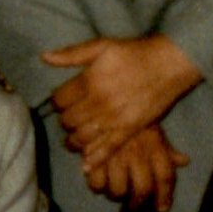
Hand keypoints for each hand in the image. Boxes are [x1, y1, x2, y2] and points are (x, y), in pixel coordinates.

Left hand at [43, 36, 202, 167]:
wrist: (168, 64)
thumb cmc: (134, 53)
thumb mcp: (102, 46)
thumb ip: (71, 54)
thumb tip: (44, 57)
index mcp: (89, 82)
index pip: (59, 100)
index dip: (57, 102)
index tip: (62, 101)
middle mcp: (98, 103)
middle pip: (68, 121)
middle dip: (64, 120)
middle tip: (68, 118)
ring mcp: (113, 119)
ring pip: (82, 138)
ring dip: (73, 141)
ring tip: (73, 139)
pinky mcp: (129, 130)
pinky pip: (107, 149)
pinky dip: (94, 159)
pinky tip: (85, 165)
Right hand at [84, 125, 186, 211]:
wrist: (105, 99)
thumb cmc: (133, 118)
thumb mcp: (154, 130)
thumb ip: (168, 150)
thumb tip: (185, 161)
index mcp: (154, 146)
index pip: (165, 177)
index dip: (165, 197)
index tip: (161, 209)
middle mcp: (138, 153)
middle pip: (143, 189)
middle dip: (138, 202)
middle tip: (133, 205)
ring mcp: (116, 156)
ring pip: (118, 190)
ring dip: (116, 195)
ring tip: (114, 191)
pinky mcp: (94, 156)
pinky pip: (97, 184)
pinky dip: (98, 186)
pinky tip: (99, 180)